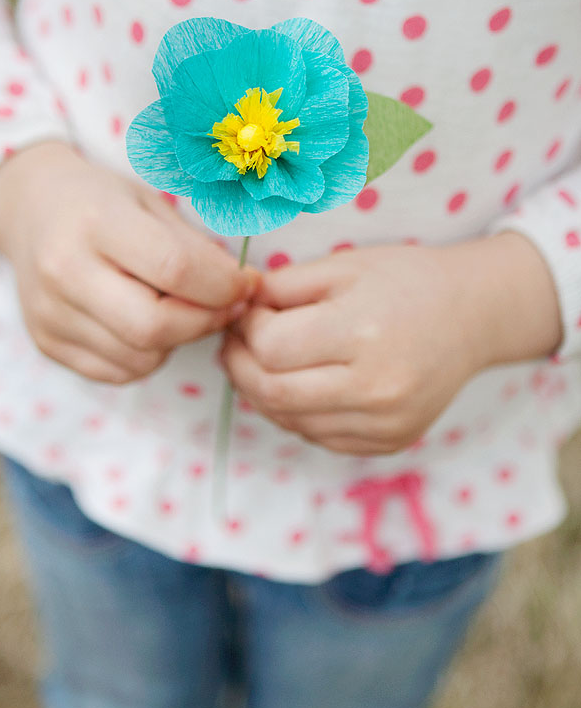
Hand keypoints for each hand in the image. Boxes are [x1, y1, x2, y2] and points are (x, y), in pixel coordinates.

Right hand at [0, 141, 258, 383]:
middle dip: (204, 322)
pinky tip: (146, 324)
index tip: (246, 285)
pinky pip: (120, 372)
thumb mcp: (151, 203)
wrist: (31, 211)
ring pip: (141, 358)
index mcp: (96, 222)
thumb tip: (244, 291)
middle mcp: (65, 270)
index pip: (175, 269)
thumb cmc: (103, 203)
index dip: (223, 286)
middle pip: (154, 327)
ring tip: (178, 309)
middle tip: (224, 307)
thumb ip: (196, 249)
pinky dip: (148, 356)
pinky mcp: (47, 343)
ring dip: (177, 341)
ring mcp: (50, 313)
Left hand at [220, 236, 561, 454]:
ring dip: (263, 393)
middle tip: (235, 344)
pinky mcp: (388, 442)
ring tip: (265, 362)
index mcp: (362, 333)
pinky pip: (318, 437)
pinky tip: (300, 385)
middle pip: (272, 393)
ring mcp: (383, 423)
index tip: (250, 313)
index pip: (271, 348)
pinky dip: (296, 413)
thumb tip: (235, 308)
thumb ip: (283, 286)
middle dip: (240, 366)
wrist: (473, 316)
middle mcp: (375, 388)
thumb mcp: (344, 265)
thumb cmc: (407, 281)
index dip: (246, 329)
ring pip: (290, 421)